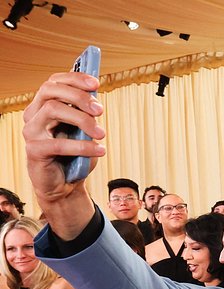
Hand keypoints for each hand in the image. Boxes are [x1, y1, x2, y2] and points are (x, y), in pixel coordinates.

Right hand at [22, 72, 105, 238]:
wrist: (65, 185)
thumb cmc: (75, 156)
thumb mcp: (84, 132)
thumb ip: (86, 116)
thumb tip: (96, 101)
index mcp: (44, 106)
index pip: (54, 82)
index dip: (74, 78)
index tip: (95, 83)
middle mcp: (34, 115)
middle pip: (50, 91)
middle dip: (79, 96)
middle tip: (100, 110)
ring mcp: (31, 132)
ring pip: (52, 109)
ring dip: (82, 119)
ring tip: (101, 133)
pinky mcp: (34, 150)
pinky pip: (59, 143)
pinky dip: (83, 146)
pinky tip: (99, 150)